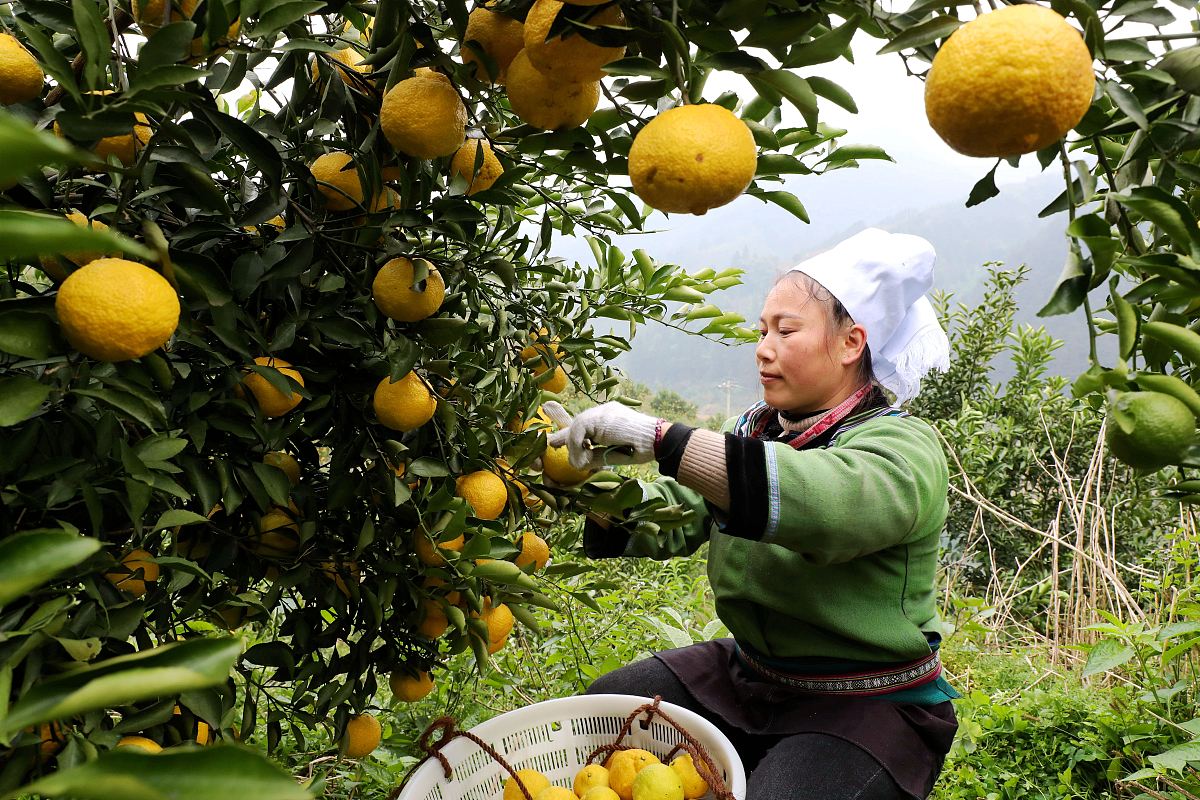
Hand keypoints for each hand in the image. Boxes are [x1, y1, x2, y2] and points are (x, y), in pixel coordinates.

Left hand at [543, 400, 659, 470]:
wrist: (657, 440)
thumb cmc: (641, 450)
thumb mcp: (612, 455)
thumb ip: (594, 456)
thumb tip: (576, 463)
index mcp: (607, 419)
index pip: (583, 425)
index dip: (568, 434)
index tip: (554, 442)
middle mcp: (603, 412)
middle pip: (577, 424)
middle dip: (565, 438)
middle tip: (554, 447)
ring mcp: (602, 411)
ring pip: (576, 427)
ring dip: (575, 448)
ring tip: (582, 463)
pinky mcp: (601, 416)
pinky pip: (579, 430)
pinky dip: (578, 446)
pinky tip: (584, 458)